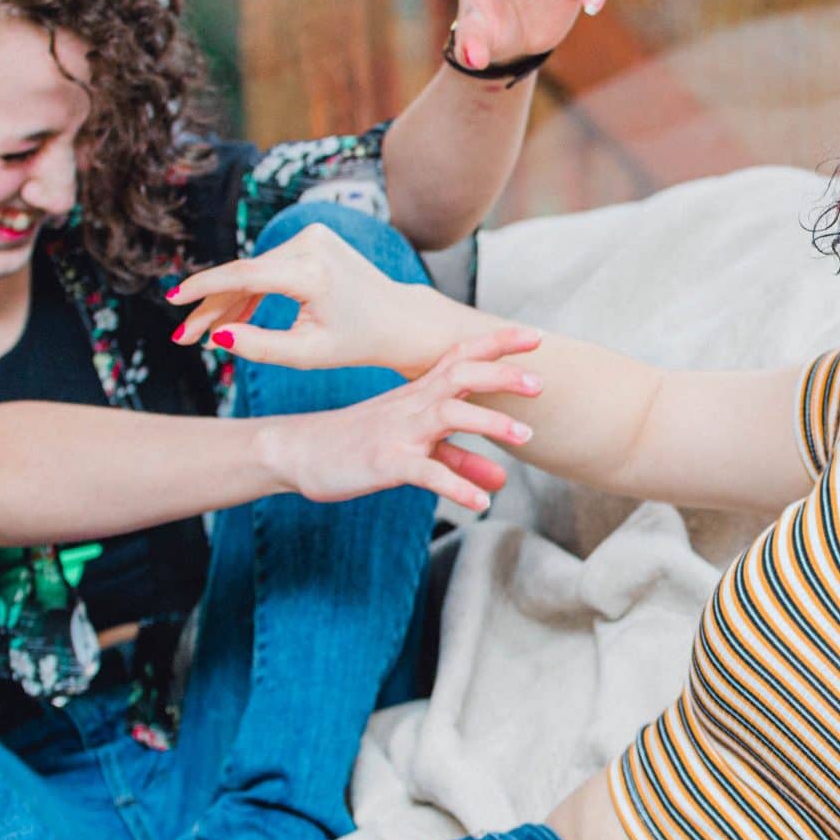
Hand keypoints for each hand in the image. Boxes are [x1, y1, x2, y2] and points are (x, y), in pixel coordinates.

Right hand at [169, 222, 467, 377]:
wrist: (398, 319)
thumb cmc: (356, 342)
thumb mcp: (307, 355)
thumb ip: (260, 347)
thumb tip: (216, 336)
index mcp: (312, 273)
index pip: (244, 276)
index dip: (204, 288)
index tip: (173, 300)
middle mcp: (311, 244)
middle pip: (244, 275)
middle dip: (210, 307)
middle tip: (182, 338)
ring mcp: (312, 234)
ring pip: (253, 270)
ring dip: (228, 301)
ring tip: (200, 333)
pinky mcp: (312, 236)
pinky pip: (269, 265)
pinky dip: (250, 289)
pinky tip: (230, 316)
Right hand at [262, 325, 543, 512]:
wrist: (298, 454)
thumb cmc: (357, 444)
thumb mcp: (414, 451)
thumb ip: (459, 462)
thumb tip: (499, 480)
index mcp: (418, 393)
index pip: (462, 357)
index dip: (498, 344)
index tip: (535, 336)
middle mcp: (412, 405)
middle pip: (461, 375)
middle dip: (502, 375)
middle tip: (540, 383)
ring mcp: (398, 432)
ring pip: (449, 416)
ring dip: (490, 424)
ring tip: (526, 438)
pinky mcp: (386, 462)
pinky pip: (426, 472)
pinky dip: (456, 485)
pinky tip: (481, 502)